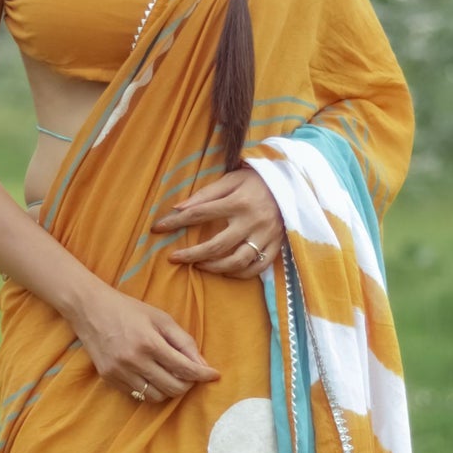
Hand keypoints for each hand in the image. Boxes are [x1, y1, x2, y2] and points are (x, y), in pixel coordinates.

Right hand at [71, 287, 219, 403]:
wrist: (90, 309)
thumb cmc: (129, 310)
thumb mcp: (161, 318)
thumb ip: (184, 341)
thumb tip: (203, 365)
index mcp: (149, 342)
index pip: (185, 369)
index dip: (203, 375)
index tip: (214, 375)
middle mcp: (134, 361)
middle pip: (173, 388)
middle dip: (188, 383)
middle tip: (191, 374)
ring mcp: (120, 372)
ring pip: (157, 397)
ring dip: (170, 389)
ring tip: (171, 374)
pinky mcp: (109, 379)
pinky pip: (139, 395)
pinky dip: (151, 390)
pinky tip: (152, 375)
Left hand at [151, 166, 285, 278]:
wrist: (294, 184)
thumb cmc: (257, 181)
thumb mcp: (231, 179)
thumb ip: (206, 194)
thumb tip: (178, 208)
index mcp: (238, 201)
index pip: (199, 214)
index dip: (176, 222)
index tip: (158, 229)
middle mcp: (252, 221)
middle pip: (217, 245)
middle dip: (192, 254)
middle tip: (174, 258)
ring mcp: (266, 236)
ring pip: (236, 261)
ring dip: (214, 267)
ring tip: (199, 266)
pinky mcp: (276, 246)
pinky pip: (256, 267)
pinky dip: (239, 273)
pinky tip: (225, 270)